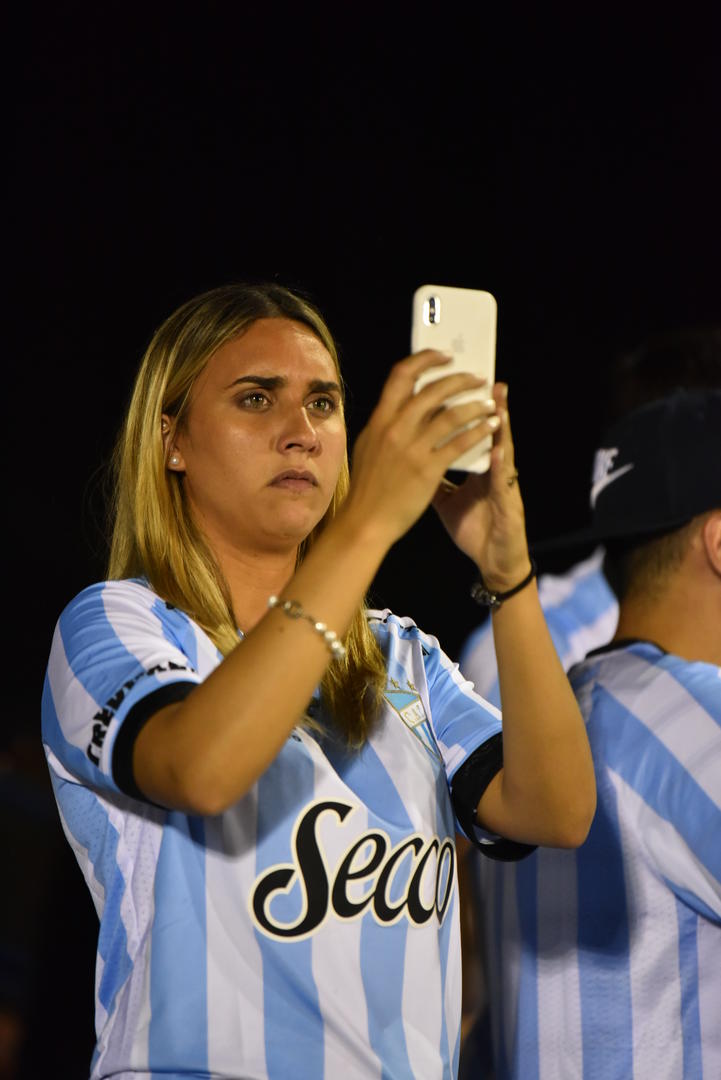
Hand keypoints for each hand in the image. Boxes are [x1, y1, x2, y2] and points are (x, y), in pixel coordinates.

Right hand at [342, 351, 500, 550]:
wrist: (365, 521)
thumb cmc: (367, 488)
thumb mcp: (368, 447)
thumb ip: (385, 425)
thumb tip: (404, 406)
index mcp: (379, 420)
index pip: (402, 375)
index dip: (425, 359)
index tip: (444, 356)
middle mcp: (395, 429)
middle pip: (433, 390)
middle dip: (460, 379)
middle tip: (477, 379)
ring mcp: (412, 448)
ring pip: (452, 414)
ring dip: (476, 405)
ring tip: (490, 404)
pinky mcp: (428, 469)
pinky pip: (460, 442)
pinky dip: (479, 431)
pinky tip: (490, 427)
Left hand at [432, 384, 530, 590]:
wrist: (492, 559)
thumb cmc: (473, 528)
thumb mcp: (446, 499)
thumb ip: (433, 475)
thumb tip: (410, 456)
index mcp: (476, 465)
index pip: (467, 429)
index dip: (460, 408)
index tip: (451, 384)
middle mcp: (491, 468)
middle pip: (486, 429)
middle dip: (482, 402)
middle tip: (479, 376)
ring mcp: (502, 483)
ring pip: (503, 446)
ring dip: (501, 422)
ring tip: (497, 399)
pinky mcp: (509, 501)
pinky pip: (503, 479)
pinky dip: (501, 462)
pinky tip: (498, 447)